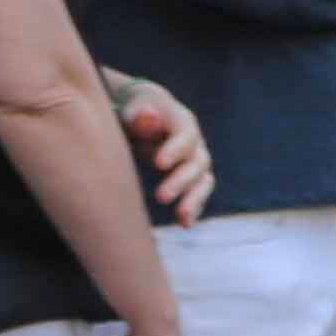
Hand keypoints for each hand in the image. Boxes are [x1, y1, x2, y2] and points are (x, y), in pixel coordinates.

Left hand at [109, 75, 214, 222]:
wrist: (141, 116)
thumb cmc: (132, 113)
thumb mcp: (131, 111)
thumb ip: (139, 116)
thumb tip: (149, 116)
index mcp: (181, 120)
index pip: (186, 135)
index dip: (176, 150)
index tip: (158, 164)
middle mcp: (194, 141)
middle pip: (197, 162)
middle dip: (182, 181)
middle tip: (161, 197)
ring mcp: (194, 160)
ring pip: (203, 180)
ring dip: (194, 199)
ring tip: (182, 217)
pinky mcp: (191, 177)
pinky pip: (198, 192)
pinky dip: (194, 208)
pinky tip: (185, 224)